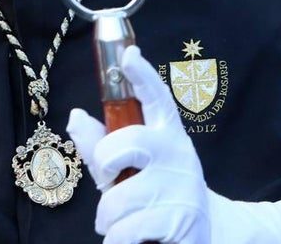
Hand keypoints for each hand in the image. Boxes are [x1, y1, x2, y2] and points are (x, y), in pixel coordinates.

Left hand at [67, 45, 209, 243]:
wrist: (205, 235)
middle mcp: (177, 155)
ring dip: (109, 220)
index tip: (129, 55)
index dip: (142, 76)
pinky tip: (129, 238)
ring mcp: (181, 187)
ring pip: (116, 200)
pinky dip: (117, 240)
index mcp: (166, 136)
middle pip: (124, 144)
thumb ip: (101, 143)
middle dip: (105, 168)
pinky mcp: (180, 220)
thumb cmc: (157, 196)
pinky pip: (125, 231)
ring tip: (122, 223)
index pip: (156, 99)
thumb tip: (75, 115)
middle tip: (111, 185)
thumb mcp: (129, 168)